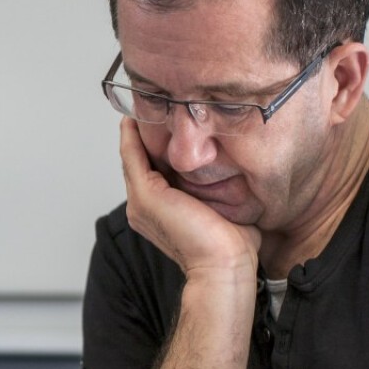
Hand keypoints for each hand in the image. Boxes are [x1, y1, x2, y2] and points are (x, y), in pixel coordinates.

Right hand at [119, 118, 260, 277]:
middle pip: (138, 160)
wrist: (225, 266)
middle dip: (144, 132)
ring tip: (143, 101)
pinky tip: (137, 115)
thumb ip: (220, 186)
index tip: (166, 119)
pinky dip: (133, 135)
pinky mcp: (146, 196)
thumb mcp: (226, 206)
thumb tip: (236, 167)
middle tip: (149, 102)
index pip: (152, 170)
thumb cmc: (231, 246)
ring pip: (133, 156)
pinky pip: (133, 155)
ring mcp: (141, 202)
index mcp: (159, 212)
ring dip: (136, 129)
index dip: (156, 144)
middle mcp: (144, 207)